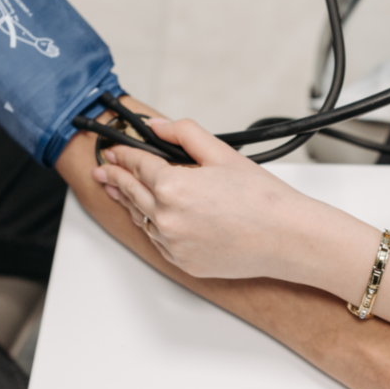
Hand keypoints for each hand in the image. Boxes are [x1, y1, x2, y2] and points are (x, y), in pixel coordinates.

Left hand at [91, 119, 333, 280]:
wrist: (286, 238)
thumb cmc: (262, 199)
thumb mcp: (222, 154)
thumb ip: (184, 133)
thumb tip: (157, 126)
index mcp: (173, 187)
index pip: (137, 165)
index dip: (123, 154)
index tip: (115, 151)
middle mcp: (167, 218)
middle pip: (131, 193)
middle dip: (115, 178)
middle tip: (103, 171)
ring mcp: (173, 244)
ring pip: (141, 219)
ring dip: (130, 203)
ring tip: (120, 191)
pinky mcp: (183, 262)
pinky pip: (158, 241)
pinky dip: (152, 226)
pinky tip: (151, 217)